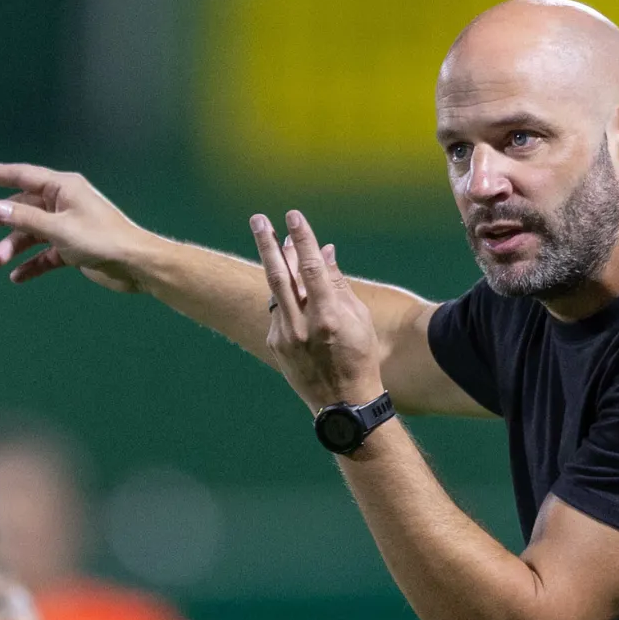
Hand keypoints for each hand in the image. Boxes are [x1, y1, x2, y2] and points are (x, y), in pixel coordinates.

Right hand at [0, 163, 153, 292]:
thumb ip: (26, 219)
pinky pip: (43, 254)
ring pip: (29, 234)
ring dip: (11, 248)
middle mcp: (62, 203)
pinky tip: (17, 276)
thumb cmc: (102, 240)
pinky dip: (31, 265)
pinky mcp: (72, 248)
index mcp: (62, 188)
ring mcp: (66, 226)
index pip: (22, 176)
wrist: (135, 265)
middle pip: (20, 208)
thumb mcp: (59, 229)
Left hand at [250, 210, 383, 411]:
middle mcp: (302, 326)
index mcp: (327, 317)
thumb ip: (338, 284)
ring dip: (275, 265)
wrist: (343, 403)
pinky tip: (293, 289)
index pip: (312, 268)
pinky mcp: (275, 345)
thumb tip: (325, 251)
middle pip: (279, 276)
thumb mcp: (359, 320)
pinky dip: (285, 296)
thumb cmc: (360, 357)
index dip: (301, 239)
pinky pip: (278, 311)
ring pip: (276, 292)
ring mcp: (285, 336)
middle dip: (268, 244)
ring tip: (273, 241)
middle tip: (258, 219)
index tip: (293, 216)